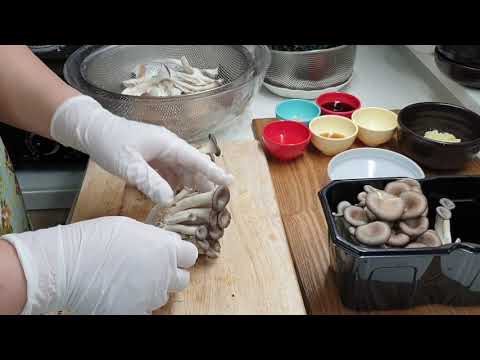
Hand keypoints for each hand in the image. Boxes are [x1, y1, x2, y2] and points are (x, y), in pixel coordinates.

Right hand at [2, 216, 197, 314]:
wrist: (67, 265)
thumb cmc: (95, 240)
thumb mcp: (131, 227)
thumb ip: (155, 238)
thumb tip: (169, 243)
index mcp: (165, 250)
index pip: (190, 255)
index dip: (181, 255)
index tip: (172, 255)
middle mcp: (163, 275)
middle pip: (181, 279)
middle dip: (170, 274)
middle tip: (152, 269)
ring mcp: (150, 297)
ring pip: (162, 296)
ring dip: (152, 289)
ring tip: (129, 280)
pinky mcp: (135, 312)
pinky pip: (144, 310)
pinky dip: (136, 304)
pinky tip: (120, 294)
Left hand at [50, 95, 233, 205]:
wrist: (91, 131)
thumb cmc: (111, 143)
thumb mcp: (130, 165)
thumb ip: (150, 182)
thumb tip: (171, 200)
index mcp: (168, 144)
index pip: (196, 159)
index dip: (213, 172)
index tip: (230, 182)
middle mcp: (168, 146)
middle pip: (191, 166)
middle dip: (203, 182)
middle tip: (215, 200)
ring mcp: (159, 152)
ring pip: (180, 170)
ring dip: (188, 184)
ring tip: (197, 201)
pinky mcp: (151, 158)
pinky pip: (167, 172)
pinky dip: (172, 184)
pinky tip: (173, 196)